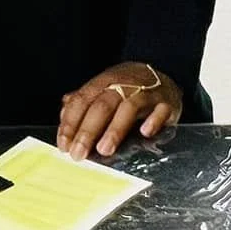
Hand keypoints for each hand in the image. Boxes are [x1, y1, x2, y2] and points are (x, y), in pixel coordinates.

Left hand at [59, 62, 182, 159]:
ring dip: (115, 129)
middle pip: (102, 106)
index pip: (83, 100)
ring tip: (104, 150)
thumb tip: (63, 117)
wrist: (164, 76)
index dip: (71, 123)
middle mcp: (124, 85)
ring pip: (129, 108)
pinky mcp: (167, 103)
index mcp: (104, 82)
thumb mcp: (104, 91)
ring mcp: (147, 93)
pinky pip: (161, 110)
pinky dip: (153, 121)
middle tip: (78, 153)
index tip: (64, 145)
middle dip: (88, 131)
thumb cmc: (129, 89)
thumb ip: (84, 104)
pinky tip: (145, 133)